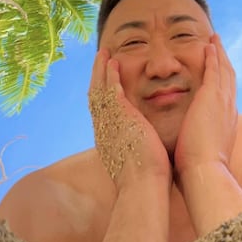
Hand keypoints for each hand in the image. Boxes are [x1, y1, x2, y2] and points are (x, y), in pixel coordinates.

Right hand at [88, 49, 170, 191]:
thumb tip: (147, 154)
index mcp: (108, 141)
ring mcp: (108, 121)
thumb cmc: (146, 183)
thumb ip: (138, 153)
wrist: (143, 187)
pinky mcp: (118, 114)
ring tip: (103, 54)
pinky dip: (109, 74)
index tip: (103, 86)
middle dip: (96, 78)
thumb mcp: (137, 164)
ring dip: (100, 70)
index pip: (101, 114)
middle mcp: (103, 130)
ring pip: (99, 89)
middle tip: (99, 62)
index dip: (102, 98)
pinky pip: (109, 88)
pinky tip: (113, 61)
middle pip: (94, 98)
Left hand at [173, 33, 237, 180]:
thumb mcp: (202, 156)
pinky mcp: (213, 96)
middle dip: (224, 63)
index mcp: (226, 124)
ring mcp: (223, 102)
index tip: (218, 74)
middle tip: (219, 49)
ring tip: (215, 41)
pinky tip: (209, 45)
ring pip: (224, 71)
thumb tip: (188, 151)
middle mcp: (229, 110)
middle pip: (229, 80)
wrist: (205, 172)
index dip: (222, 84)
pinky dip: (213, 56)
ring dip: (220, 54)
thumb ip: (198, 147)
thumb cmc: (199, 172)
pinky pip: (214, 69)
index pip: (226, 98)